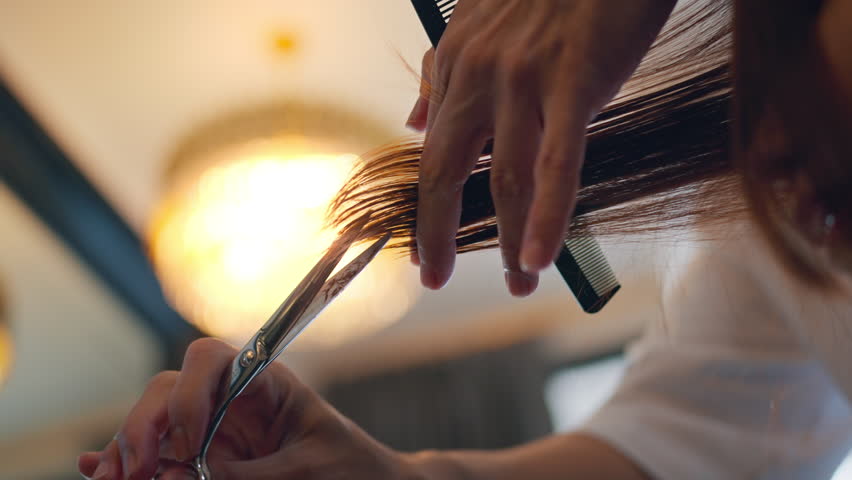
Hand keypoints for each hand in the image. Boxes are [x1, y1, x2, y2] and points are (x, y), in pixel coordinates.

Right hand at [77, 338, 415, 479]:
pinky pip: (162, 455)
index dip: (188, 394)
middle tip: (135, 472)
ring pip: (156, 424)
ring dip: (128, 449)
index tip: (188, 443)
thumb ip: (249, 476)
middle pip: (170, 390)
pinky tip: (100, 473)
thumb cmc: (352, 468)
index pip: (210, 359)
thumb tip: (181, 477)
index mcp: (264, 383)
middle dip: (145, 426)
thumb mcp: (306, 470)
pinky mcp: (206, 459)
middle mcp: (232, 400)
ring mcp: (215, 429)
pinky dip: (131, 462)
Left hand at [410, 0, 676, 295]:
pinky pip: (557, 163)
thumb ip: (444, 74)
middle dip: (438, 233)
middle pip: (446, 171)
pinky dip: (548, 216)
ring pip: (506, 179)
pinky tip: (540, 258)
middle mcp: (479, 75)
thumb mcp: (480, 24)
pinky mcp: (573, 84)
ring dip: (510, 240)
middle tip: (434, 277)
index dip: (425, 204)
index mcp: (456, 63)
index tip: (423, 242)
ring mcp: (523, 81)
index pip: (431, 150)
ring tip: (519, 283)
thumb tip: (414, 119)